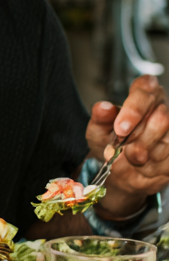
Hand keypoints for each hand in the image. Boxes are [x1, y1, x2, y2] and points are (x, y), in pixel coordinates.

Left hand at [87, 76, 168, 218]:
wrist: (118, 170)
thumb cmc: (109, 142)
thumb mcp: (98, 131)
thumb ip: (100, 119)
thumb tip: (103, 107)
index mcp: (142, 94)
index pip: (145, 90)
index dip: (135, 110)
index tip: (120, 129)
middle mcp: (162, 108)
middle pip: (162, 119)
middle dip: (138, 138)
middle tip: (121, 147)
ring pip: (168, 142)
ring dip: (142, 155)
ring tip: (128, 158)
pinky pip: (168, 161)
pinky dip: (150, 168)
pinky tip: (140, 166)